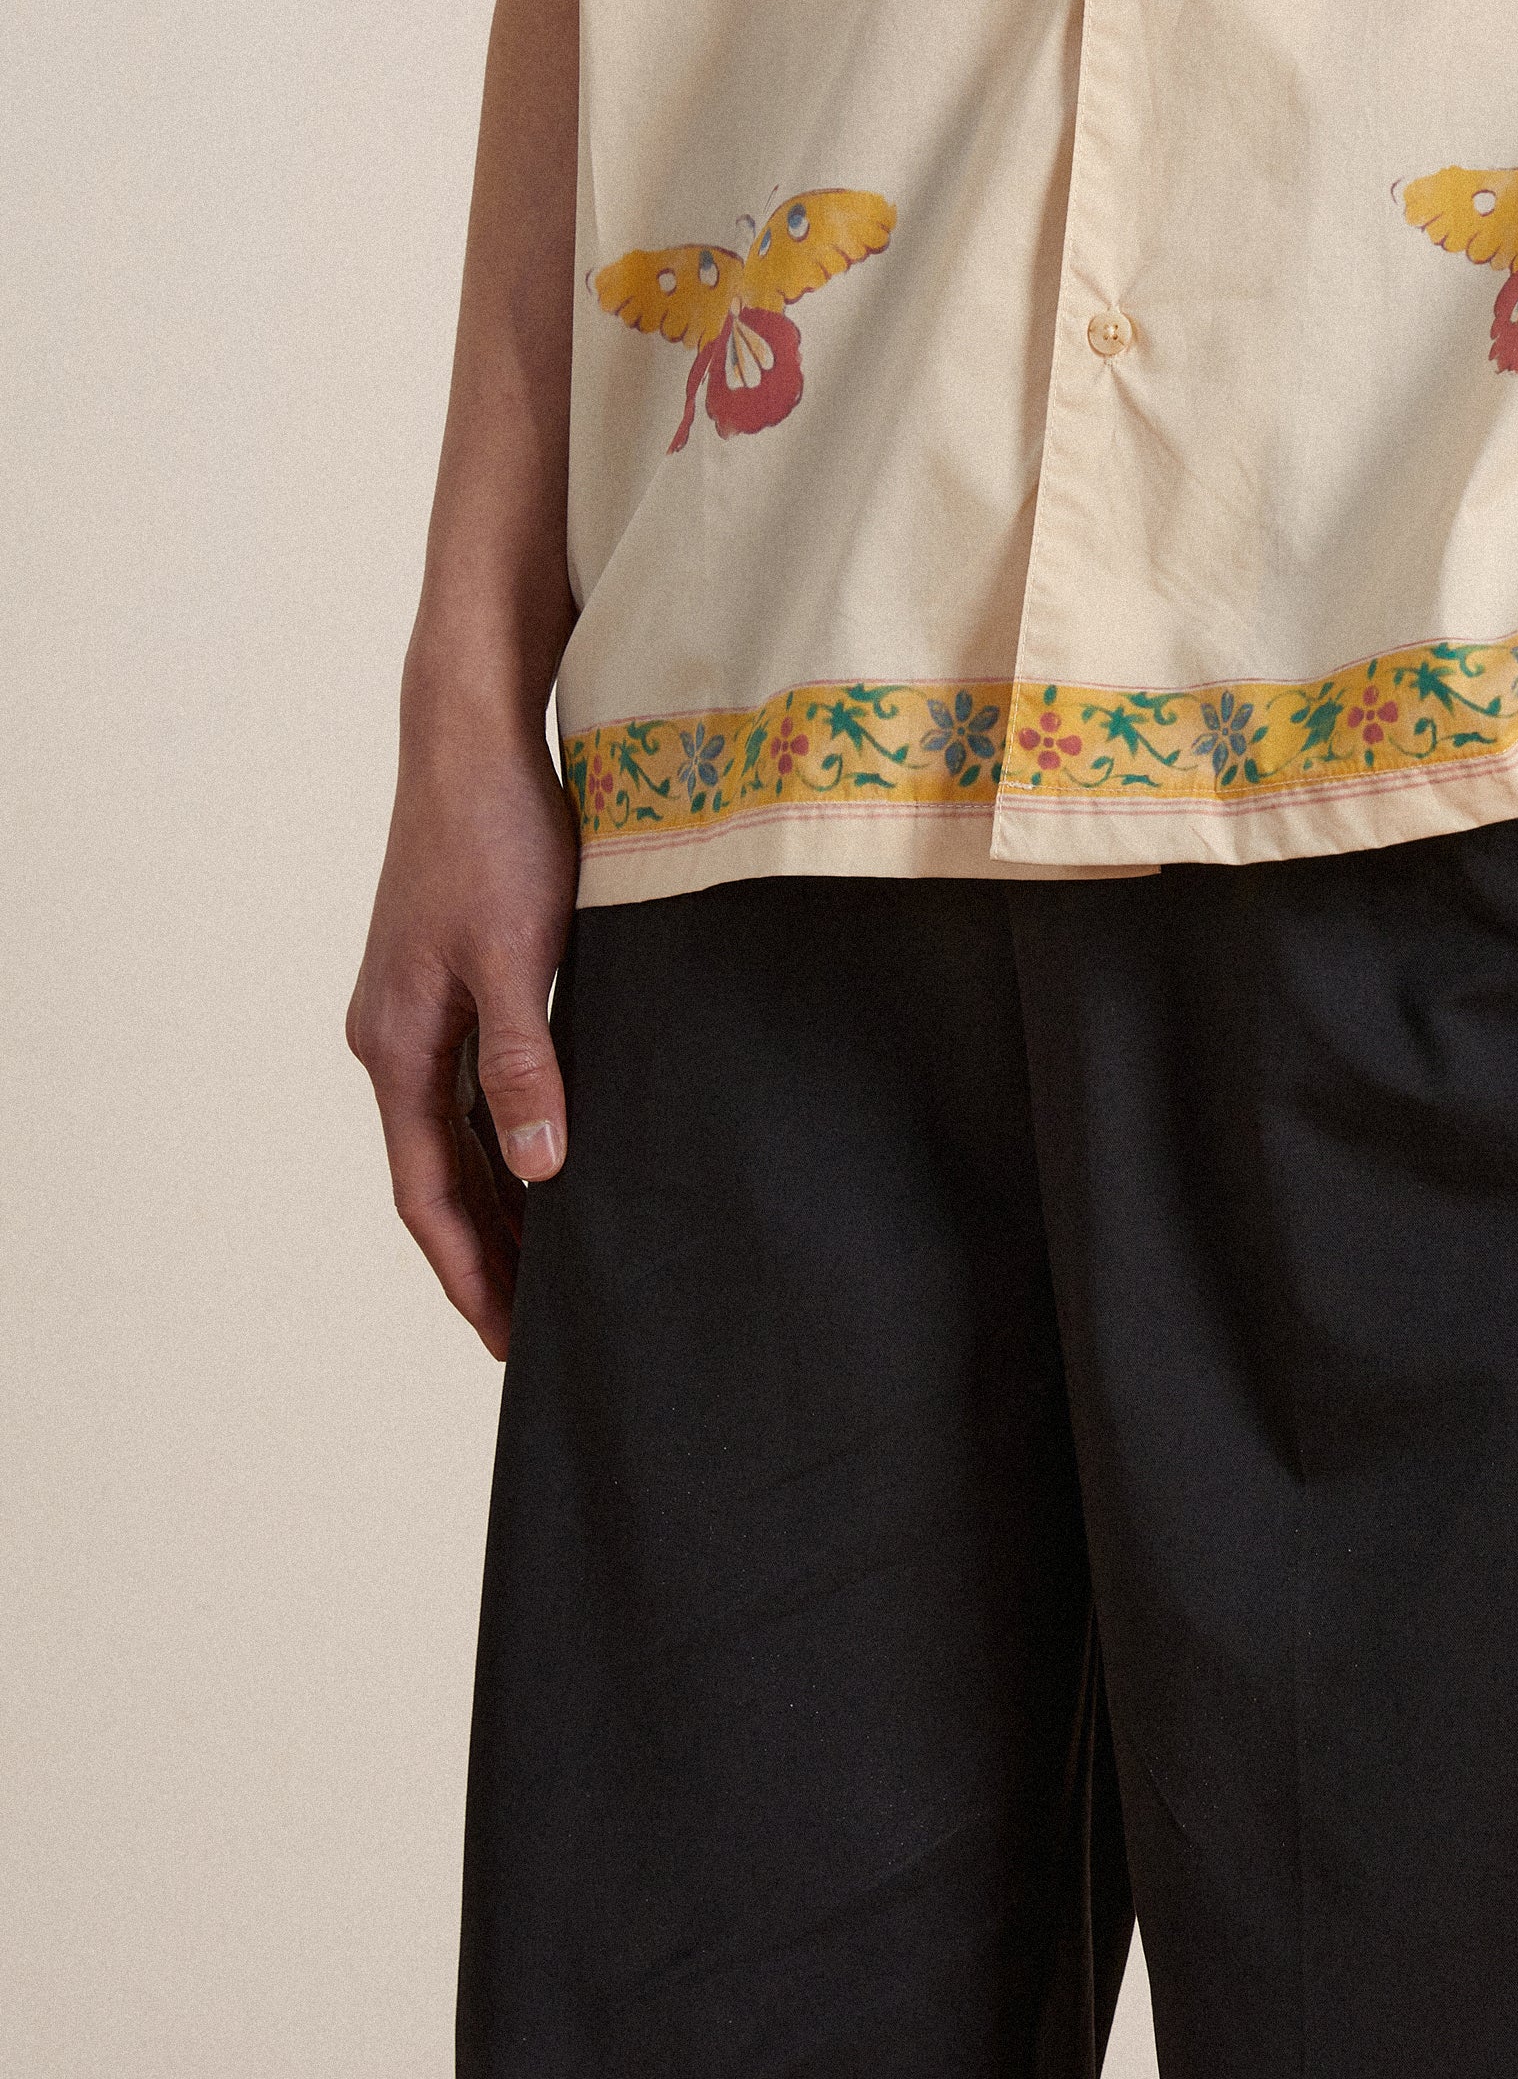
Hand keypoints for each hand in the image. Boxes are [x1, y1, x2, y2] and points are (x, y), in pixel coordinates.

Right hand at [346, 682, 578, 1357]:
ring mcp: (421, 1005)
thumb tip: (537, 1167)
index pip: (426, 1193)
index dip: (469, 1271)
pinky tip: (557, 1154)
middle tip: (546, 1327)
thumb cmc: (495, 837)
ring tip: (559, 1263)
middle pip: (439, 1174)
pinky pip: (476, 1085)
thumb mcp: (519, 955)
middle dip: (488, 1252)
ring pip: (459, 1131)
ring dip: (503, 1197)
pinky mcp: (455, 974)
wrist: (474, 737)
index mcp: (396, 1044)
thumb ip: (523, 1061)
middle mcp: (396, 1035)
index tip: (510, 1340)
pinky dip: (511, 1133)